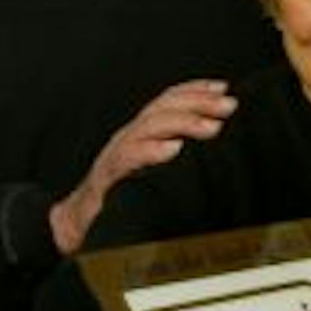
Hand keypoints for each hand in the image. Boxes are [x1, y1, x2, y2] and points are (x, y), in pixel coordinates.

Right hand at [49, 79, 236, 255]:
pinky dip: (151, 151)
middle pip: (163, 108)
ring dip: (183, 123)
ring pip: (148, 127)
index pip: (168, 102)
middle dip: (198, 102)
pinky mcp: (107, 178)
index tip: (223, 88)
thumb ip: (183, 159)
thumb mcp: (156, 172)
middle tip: (229, 105)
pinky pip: (128, 159)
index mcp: (143, 134)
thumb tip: (221, 150)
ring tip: (211, 126)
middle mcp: (130, 137)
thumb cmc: (124, 198)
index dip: (194, 90)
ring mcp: (117, 154)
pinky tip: (173, 149)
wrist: (80, 223)